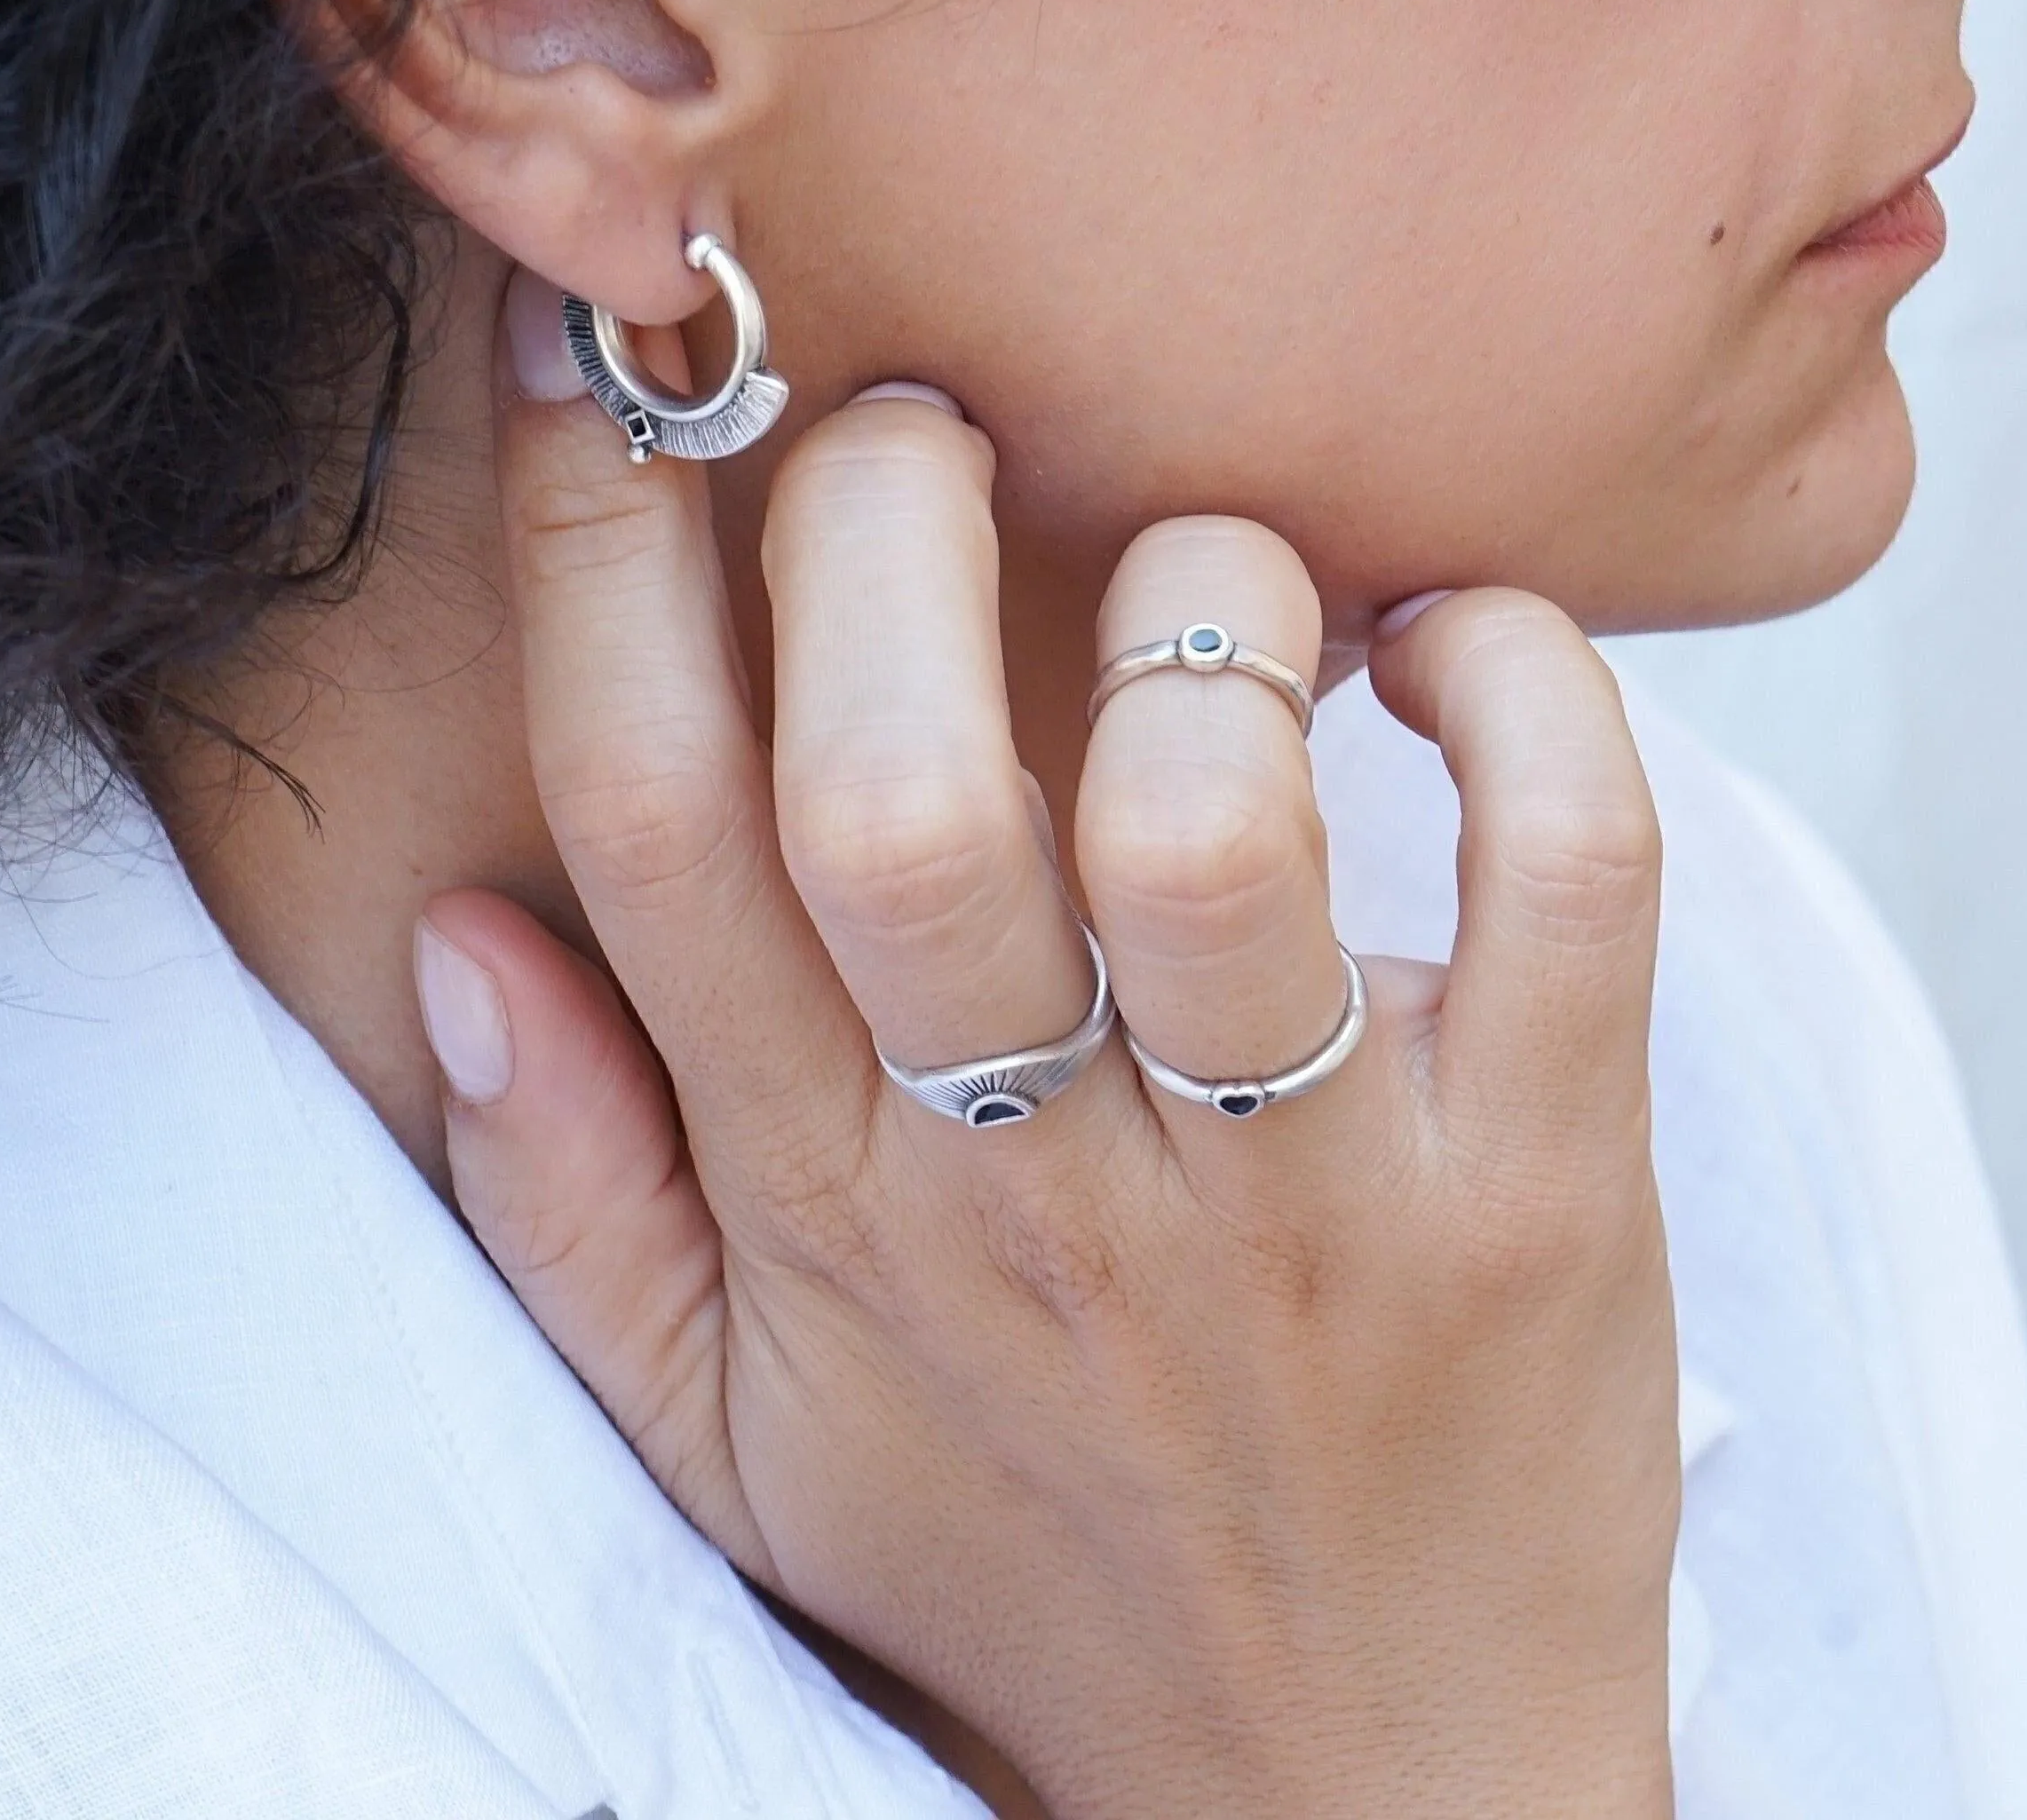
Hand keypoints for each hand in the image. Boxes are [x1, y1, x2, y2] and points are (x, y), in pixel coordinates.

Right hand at [417, 298, 1679, 1819]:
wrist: (1356, 1814)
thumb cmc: (1031, 1575)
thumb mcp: (734, 1445)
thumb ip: (568, 1202)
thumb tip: (454, 931)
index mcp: (832, 1213)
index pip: (652, 830)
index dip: (595, 548)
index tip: (610, 352)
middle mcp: (1043, 1188)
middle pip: (902, 794)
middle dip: (878, 525)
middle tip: (922, 424)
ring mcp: (1305, 1196)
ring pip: (1217, 819)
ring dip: (1210, 607)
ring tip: (1214, 569)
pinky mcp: (1541, 1192)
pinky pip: (1572, 879)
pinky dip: (1528, 692)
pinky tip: (1453, 641)